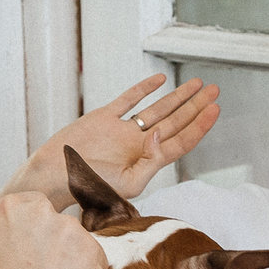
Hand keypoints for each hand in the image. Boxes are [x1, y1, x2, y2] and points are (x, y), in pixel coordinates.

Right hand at [0, 192, 106, 268]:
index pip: (33, 206)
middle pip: (56, 222)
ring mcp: (70, 229)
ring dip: (71, 258)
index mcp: (11, 207)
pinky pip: (95, 259)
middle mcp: (42, 211)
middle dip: (54, 242)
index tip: (34, 247)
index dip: (36, 230)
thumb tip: (9, 233)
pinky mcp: (93, 249)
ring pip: (76, 241)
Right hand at [12, 76, 221, 207]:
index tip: (214, 109)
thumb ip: (150, 162)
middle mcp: (138, 145)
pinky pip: (128, 100)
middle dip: (196, 106)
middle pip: (175, 122)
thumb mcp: (126, 183)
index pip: (181, 141)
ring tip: (198, 84)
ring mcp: (122, 131)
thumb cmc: (87, 188)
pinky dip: (143, 89)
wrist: (53, 176)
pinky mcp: (103, 118)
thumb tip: (161, 135)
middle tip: (215, 90)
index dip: (200, 125)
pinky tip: (160, 80)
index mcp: (146, 162)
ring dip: (178, 97)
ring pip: (157, 109)